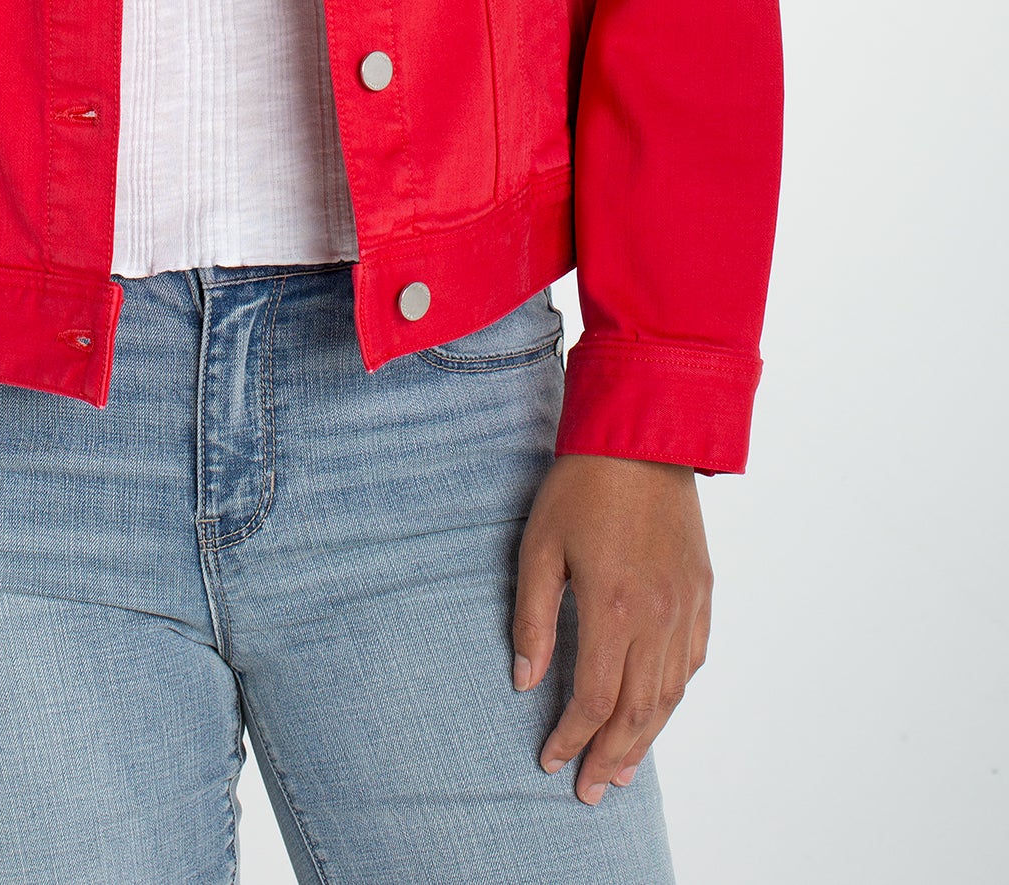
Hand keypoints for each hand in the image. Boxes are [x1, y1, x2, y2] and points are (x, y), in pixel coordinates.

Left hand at [512, 454, 711, 802]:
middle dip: (609, 757)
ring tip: (620, 770)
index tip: (549, 759)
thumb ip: (533, 618)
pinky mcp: (702, 591)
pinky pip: (693, 661)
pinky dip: (673, 696)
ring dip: (645, 739)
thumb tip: (525, 680)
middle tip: (589, 791)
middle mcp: (657, 617)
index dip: (571, 737)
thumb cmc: (582, 486)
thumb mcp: (539, 546)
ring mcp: (686, 606)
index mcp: (613, 609)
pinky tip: (656, 711)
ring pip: (670, 695)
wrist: (643, 436)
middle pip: (637, 711)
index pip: (593, 699)